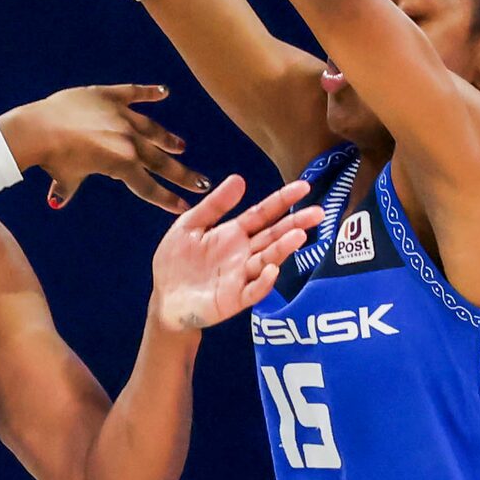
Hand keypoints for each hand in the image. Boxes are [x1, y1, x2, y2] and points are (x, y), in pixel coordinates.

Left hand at [1, 86, 210, 213]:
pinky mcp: (110, 96)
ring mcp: (121, 116)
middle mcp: (128, 140)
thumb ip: (66, 190)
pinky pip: (134, 92)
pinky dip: (149, 92)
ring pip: (151, 128)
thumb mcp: (65, 179)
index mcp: (120, 164)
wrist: (39, 129)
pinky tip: (164, 92)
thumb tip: (56, 202)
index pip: (147, 186)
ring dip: (167, 138)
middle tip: (202, 182)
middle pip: (159, 160)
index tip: (184, 206)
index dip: (166, 198)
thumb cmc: (52, 159)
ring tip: (180, 146)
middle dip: (181, 173)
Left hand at [150, 176, 315, 332]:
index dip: (282, 200)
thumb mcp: (189, 226)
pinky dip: (263, 282)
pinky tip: (272, 270)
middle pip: (273, 236)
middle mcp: (243, 254)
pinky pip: (253, 290)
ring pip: (267, 260)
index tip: (304, 186)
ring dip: (283, 249)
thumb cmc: (175, 263)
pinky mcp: (234, 299)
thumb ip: (214, 205)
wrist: (162, 299)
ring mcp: (241, 277)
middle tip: (318, 213)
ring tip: (299, 235)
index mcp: (234, 233)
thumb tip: (239, 179)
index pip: (263, 214)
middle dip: (295, 224)